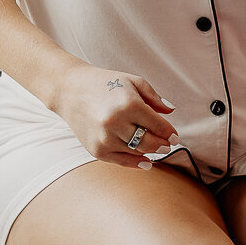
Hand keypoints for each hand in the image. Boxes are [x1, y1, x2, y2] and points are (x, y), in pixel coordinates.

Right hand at [53, 64, 176, 166]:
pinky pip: (121, 161)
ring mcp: (105, 139)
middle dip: (163, 145)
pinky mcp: (96, 150)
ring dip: (150, 152)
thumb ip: (154, 98)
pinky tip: (146, 161)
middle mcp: (116, 123)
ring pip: (137, 152)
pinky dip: (136, 163)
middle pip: (150, 142)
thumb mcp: (133, 82)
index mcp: (129, 104)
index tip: (175, 136)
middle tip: (168, 145)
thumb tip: (171, 111)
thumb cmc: (105, 83)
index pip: (158, 125)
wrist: (70, 90)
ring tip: (156, 148)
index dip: (170, 133)